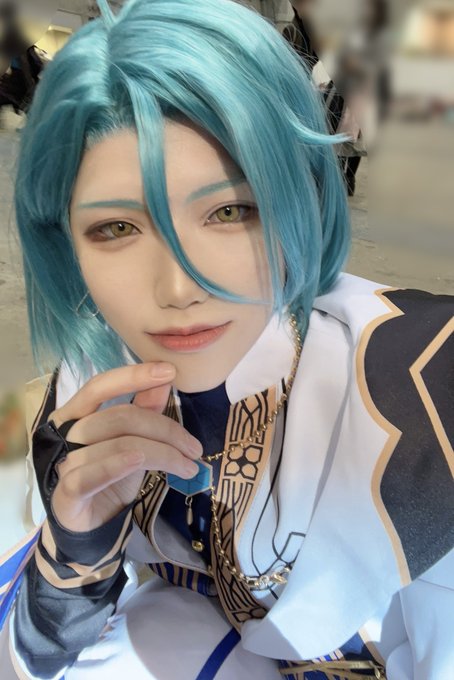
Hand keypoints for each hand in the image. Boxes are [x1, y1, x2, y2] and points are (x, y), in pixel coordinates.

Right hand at [43, 362, 201, 532]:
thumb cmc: (109, 475)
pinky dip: (117, 465)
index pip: (100, 386)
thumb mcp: (131, 440)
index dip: (133, 375)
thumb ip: (143, 409)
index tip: (169, 371)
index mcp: (76, 414)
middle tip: (194, 448)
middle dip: (165, 429)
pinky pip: (91, 475)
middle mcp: (66, 434)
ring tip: (189, 467)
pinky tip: (140, 461)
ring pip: (118, 446)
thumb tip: (165, 378)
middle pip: (119, 418)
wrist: (88, 526)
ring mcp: (64, 464)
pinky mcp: (67, 495)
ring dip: (162, 454)